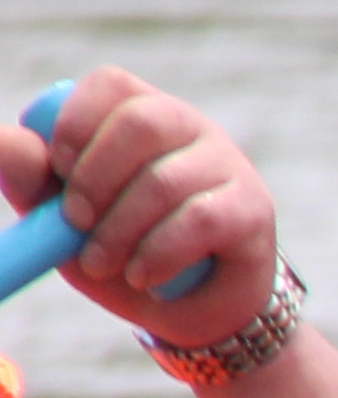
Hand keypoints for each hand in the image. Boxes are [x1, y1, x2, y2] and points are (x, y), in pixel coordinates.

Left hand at [0, 73, 283, 350]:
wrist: (187, 311)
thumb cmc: (122, 250)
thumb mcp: (64, 219)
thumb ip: (31, 179)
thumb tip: (5, 142)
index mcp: (141, 115)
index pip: (111, 85)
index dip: (76, 122)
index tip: (57, 169)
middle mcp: (191, 128)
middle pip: (141, 122)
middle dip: (95, 178)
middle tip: (74, 223)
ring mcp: (228, 165)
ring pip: (165, 180)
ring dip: (120, 231)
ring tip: (104, 264)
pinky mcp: (253, 208)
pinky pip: (200, 220)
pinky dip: (159, 253)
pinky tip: (144, 276)